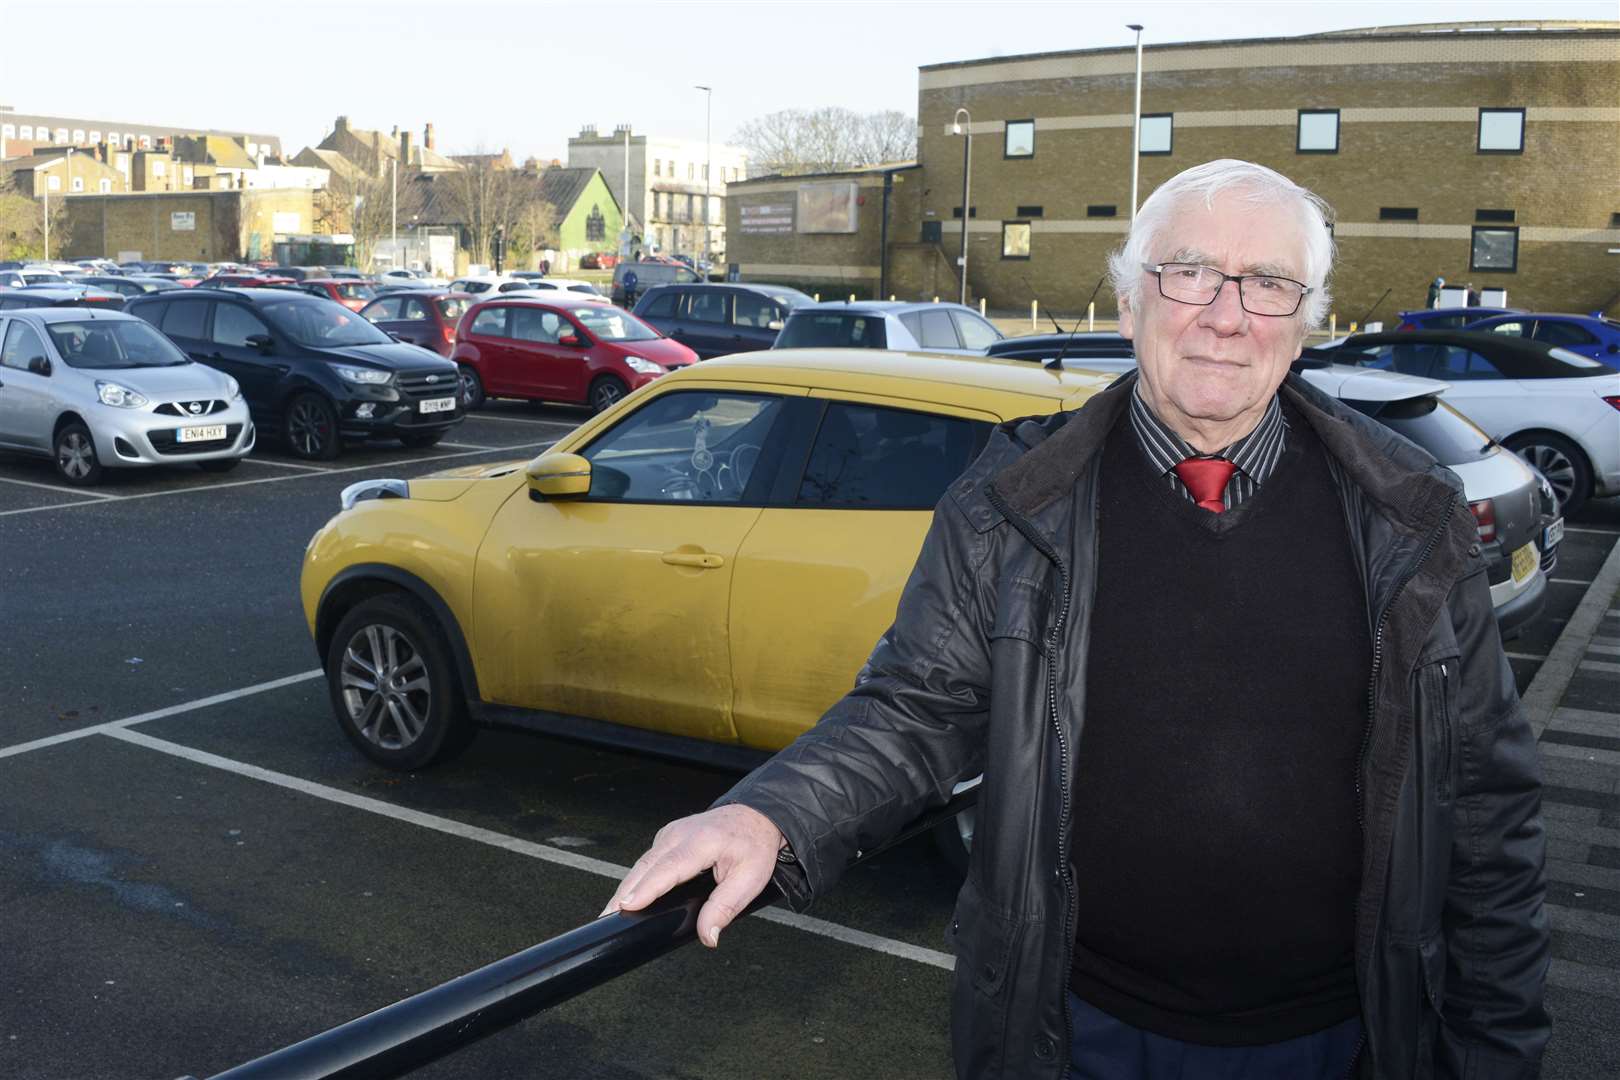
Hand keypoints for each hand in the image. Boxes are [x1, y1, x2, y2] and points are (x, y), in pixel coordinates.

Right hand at [601, 804, 784, 947]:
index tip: (626, 905)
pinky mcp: (667, 838)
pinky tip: (627, 897)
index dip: (646, 888)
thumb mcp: (750, 879)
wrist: (756, 817)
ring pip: (642, 864)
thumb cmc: (754, 845)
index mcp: (701, 842)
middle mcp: (680, 834)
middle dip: (624, 893)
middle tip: (606, 918)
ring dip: (626, 887)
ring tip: (610, 912)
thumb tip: (708, 935)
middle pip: (645, 867)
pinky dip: (635, 879)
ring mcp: (670, 834)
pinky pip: (647, 860)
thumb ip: (725, 908)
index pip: (668, 868)